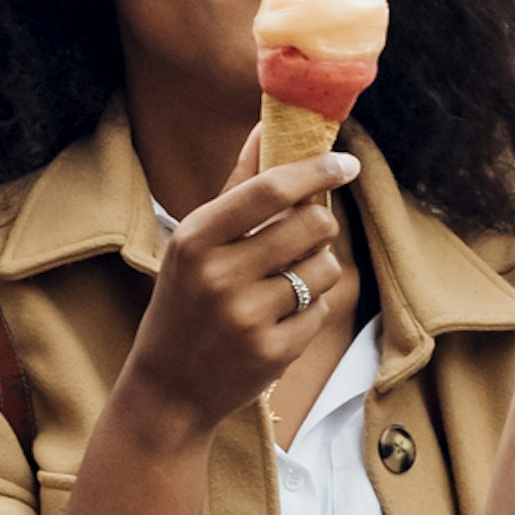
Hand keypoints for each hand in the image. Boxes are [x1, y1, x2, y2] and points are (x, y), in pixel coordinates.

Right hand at [109, 133, 357, 439]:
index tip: (346, 162)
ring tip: (284, 284)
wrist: (168, 387)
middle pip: (311, 225)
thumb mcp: (195, 243)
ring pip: (325, 268)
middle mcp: (219, 275)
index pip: (271, 190)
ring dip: (317, 270)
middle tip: (306, 234)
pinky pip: (321, 309)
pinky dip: (310, 309)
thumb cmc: (185, 301)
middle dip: (320, 226)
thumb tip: (264, 126)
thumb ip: (236, 185)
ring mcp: (247, 317)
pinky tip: (278, 320)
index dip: (316, 171)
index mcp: (197, 238)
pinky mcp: (273, 352)